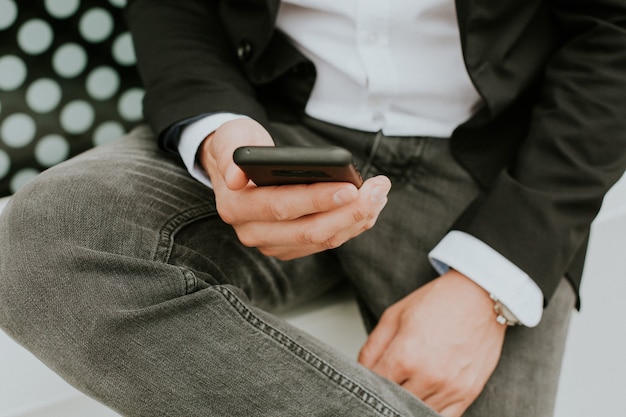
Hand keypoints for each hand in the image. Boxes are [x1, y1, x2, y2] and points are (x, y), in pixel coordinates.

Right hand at [198, 118, 391, 259]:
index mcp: (236, 206)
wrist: (237, 168)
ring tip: (379, 194)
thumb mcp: (230, 139)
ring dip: (356, 219)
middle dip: (348, 213)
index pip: (280, 207)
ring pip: (322, 240)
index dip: (316, 200)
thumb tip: (235, 176)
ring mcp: (272, 243)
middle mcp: (252, 232)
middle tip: (377, 191)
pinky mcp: (290, 247)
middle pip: (308, 231)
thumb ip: (230, 153)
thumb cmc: (239, 149)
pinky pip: (326, 241)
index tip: (349, 188)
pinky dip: (351, 224)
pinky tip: (369, 205)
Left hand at [358, 270, 506, 416]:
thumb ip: (372, 347)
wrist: (480, 297)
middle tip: (388, 379)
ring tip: (407, 383)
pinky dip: (428, 411)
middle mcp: (428, 377)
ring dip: (406, 402)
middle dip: (386, 392)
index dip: (367, 381)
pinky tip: (423, 398)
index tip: (368, 376)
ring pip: (415, 411)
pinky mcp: (468, 394)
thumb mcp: (394, 316)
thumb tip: (361, 370)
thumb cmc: (439, 302)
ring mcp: (450, 388)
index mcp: (406, 357)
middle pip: (393, 402)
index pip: (374, 385)